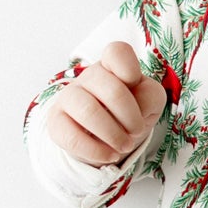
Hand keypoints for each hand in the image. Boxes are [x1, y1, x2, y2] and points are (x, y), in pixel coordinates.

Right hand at [47, 42, 168, 165]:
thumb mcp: (150, 102)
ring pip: (89, 112)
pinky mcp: (56, 121)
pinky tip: (108, 155)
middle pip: (111, 89)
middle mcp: (89, 77)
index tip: (136, 89)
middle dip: (130, 117)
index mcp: (113, 65)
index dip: (130, 70)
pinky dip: (96, 151)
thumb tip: (137, 102)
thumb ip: (150, 95)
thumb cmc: (130, 113)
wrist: (106, 138)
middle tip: (136, 132)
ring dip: (113, 135)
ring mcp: (69, 97)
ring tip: (124, 146)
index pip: (117, 52)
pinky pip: (72, 137)